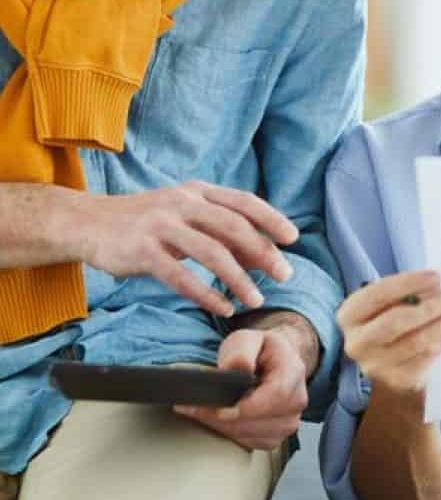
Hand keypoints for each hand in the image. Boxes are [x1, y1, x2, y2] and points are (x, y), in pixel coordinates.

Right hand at [74, 180, 298, 315]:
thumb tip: (262, 253)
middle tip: (284, 274)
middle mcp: (183, 203)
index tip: (292, 238)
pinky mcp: (142, 251)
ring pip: (212, 252)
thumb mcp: (185, 214)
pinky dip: (206, 294)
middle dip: (263, 252)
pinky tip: (222, 308)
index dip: (270, 218)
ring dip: (239, 279)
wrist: (88, 222)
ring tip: (256, 299)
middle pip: (233, 226)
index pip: (243, 201)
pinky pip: (181, 277)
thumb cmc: (146, 222)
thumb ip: (219, 228)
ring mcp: (161, 226)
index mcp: (198, 191)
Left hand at [173, 327, 307, 449]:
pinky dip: (230, 434)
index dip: (249, 407)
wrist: (273, 362)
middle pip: (261, 420)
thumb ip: (241, 350)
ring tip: (202, 412)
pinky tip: (218, 420)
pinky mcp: (277, 436)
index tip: (222, 410)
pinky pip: (251, 443)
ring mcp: (289, 421)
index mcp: (294, 371)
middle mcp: (297, 399)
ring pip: (253, 435)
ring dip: (224, 427)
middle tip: (195, 409)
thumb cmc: (260, 350)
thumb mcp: (247, 338)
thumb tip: (235, 368)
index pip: (276, 395)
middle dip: (225, 419)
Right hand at [336, 271, 440, 396]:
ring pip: (418, 342)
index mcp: (349, 315)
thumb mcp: (388, 301)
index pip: (379, 294)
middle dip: (431, 307)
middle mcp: (357, 343)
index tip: (438, 277)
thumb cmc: (391, 317)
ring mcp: (376, 366)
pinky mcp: (399, 380)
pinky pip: (429, 357)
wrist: (390, 360)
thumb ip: (407, 292)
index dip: (410, 284)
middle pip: (397, 322)